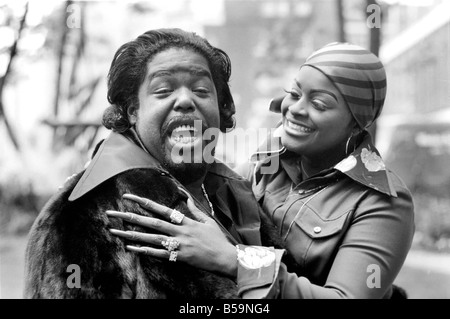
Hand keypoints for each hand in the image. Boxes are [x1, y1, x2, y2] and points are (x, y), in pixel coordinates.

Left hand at [106, 191, 237, 278]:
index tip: (128, 197)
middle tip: (112, 213)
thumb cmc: (217, 240)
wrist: (226, 258)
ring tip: (114, 231)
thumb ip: (195, 209)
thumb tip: (186, 195)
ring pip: (151, 238)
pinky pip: (158, 254)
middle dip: (129, 217)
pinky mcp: (179, 258)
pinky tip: (131, 247)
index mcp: (186, 221)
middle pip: (151, 223)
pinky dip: (144, 251)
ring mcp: (179, 245)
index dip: (144, 202)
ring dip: (131, 234)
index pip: (161, 209)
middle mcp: (180, 231)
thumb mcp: (208, 221)